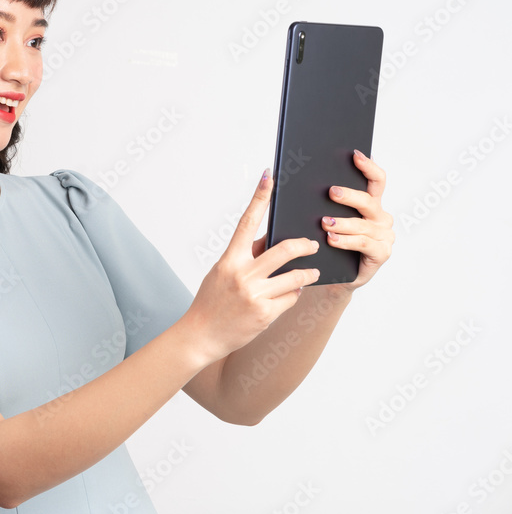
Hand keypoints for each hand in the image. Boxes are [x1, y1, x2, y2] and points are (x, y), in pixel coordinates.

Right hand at [187, 169, 320, 364]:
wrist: (200, 336)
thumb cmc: (211, 301)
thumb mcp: (222, 273)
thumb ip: (245, 255)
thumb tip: (270, 239)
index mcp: (229, 259)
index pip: (247, 222)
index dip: (259, 197)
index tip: (269, 177)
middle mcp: (242, 274)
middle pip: (285, 250)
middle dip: (304, 245)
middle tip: (312, 244)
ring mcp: (254, 295)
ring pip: (295, 277)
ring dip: (308, 274)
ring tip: (311, 273)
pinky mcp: (265, 314)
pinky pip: (291, 298)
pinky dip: (293, 295)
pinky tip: (289, 296)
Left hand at [320, 150, 393, 290]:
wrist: (333, 276)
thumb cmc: (328, 245)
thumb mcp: (326, 220)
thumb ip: (324, 203)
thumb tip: (303, 180)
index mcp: (370, 204)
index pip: (376, 180)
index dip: (368, 167)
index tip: (354, 155)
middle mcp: (380, 217)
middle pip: (368, 201)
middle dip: (349, 195)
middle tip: (331, 192)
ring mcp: (384, 235)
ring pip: (362, 224)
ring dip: (342, 222)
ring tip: (324, 223)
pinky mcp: (381, 253)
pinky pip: (364, 243)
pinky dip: (346, 241)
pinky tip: (332, 240)